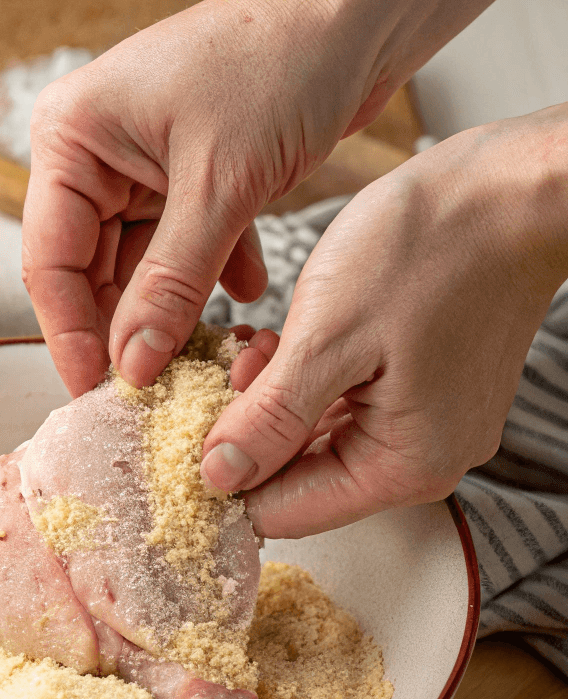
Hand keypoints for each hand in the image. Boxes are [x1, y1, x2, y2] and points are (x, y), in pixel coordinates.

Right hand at [21, 0, 499, 397]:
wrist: (357, 11)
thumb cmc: (281, 59)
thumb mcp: (218, 187)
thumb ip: (171, 284)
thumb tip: (132, 363)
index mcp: (73, 139)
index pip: (51, 261)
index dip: (71, 334)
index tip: (94, 391)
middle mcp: (95, 154)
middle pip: (90, 271)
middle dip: (125, 328)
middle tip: (150, 385)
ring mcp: (140, 167)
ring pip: (138, 267)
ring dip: (173, 307)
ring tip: (202, 350)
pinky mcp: (185, 179)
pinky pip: (181, 249)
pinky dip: (210, 275)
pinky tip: (244, 293)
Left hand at [201, 107, 567, 538]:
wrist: (516, 186)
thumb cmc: (431, 249)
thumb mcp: (329, 338)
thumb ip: (270, 420)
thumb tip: (219, 480)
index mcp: (401, 466)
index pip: (284, 512)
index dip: (224, 483)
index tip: (181, 438)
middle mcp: (418, 460)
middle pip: (297, 479)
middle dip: (246, 433)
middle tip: (222, 373)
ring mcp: (422, 425)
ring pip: (313, 441)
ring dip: (268, 403)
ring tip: (251, 349)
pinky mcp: (417, 391)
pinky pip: (339, 408)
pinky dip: (300, 384)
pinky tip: (277, 345)